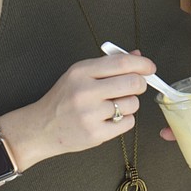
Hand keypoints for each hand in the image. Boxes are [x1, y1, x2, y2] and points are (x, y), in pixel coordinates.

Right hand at [25, 51, 155, 161]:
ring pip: (132, 104)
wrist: (40, 128)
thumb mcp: (80, 74)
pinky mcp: (95, 134)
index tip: (150, 67)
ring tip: (116, 105)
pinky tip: (111, 118)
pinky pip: (128, 123)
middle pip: (132, 83)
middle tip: (135, 86)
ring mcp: (90, 115)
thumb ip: (108, 64)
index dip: (142, 64)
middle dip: (140, 84)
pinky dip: (125, 120)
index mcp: (82, 71)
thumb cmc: (63, 99)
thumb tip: (136, 55)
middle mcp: (85, 92)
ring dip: (130, 104)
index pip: (121, 63)